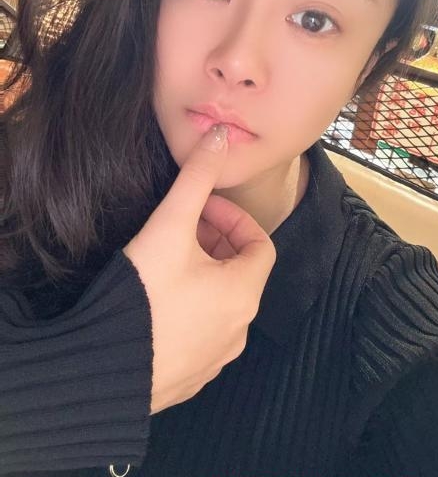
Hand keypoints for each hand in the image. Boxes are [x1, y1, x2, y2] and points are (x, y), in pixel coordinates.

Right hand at [123, 124, 276, 413]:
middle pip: (241, 273)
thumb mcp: (170, 226)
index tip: (202, 210)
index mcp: (243, 292)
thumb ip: (196, 177)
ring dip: (204, 275)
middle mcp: (239, 328)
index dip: (234, 218)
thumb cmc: (143, 293)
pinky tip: (157, 301)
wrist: (103, 367)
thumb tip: (219, 136)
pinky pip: (204, 332)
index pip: (261, 244)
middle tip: (182, 230)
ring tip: (167, 261)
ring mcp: (217, 357)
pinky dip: (192, 308)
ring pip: (223, 303)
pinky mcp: (192, 375)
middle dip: (216, 243)